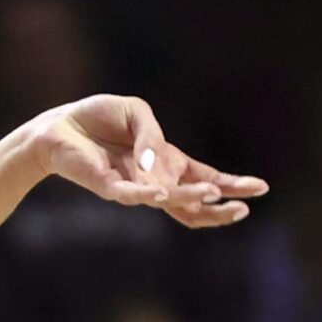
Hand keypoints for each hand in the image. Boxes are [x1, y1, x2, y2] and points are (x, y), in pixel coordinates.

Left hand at [30, 95, 267, 227]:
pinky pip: (133, 195)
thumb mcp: (138, 113)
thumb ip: (153, 135)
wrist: (59, 125)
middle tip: (244, 208)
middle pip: (193, 204)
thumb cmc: (99, 118)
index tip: (261, 188)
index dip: (232, 184)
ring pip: (169, 202)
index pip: (205, 178)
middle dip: (220, 208)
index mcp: (166, 162)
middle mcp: (154, 180)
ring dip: (192, 199)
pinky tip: (163, 191)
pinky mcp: (109, 187)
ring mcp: (134, 187)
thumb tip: (157, 164)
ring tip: (215, 195)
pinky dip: (150, 193)